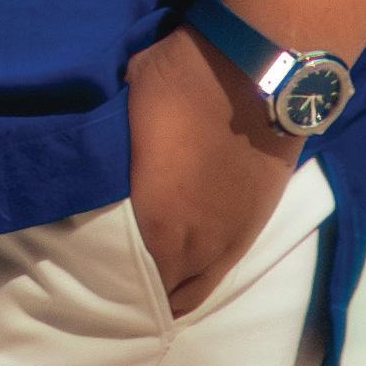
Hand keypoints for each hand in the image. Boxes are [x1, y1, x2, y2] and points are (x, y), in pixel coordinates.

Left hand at [123, 26, 297, 317]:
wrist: (256, 71)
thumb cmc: (183, 83)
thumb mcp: (129, 109)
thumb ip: (122, 147)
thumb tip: (111, 144)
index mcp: (158, 222)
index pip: (138, 280)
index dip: (121, 281)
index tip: (104, 270)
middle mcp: (198, 244)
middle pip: (171, 293)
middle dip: (152, 289)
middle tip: (132, 276)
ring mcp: (234, 237)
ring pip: (203, 284)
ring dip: (183, 281)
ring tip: (164, 270)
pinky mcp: (260, 220)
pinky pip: (228, 263)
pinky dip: (209, 264)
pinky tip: (197, 248)